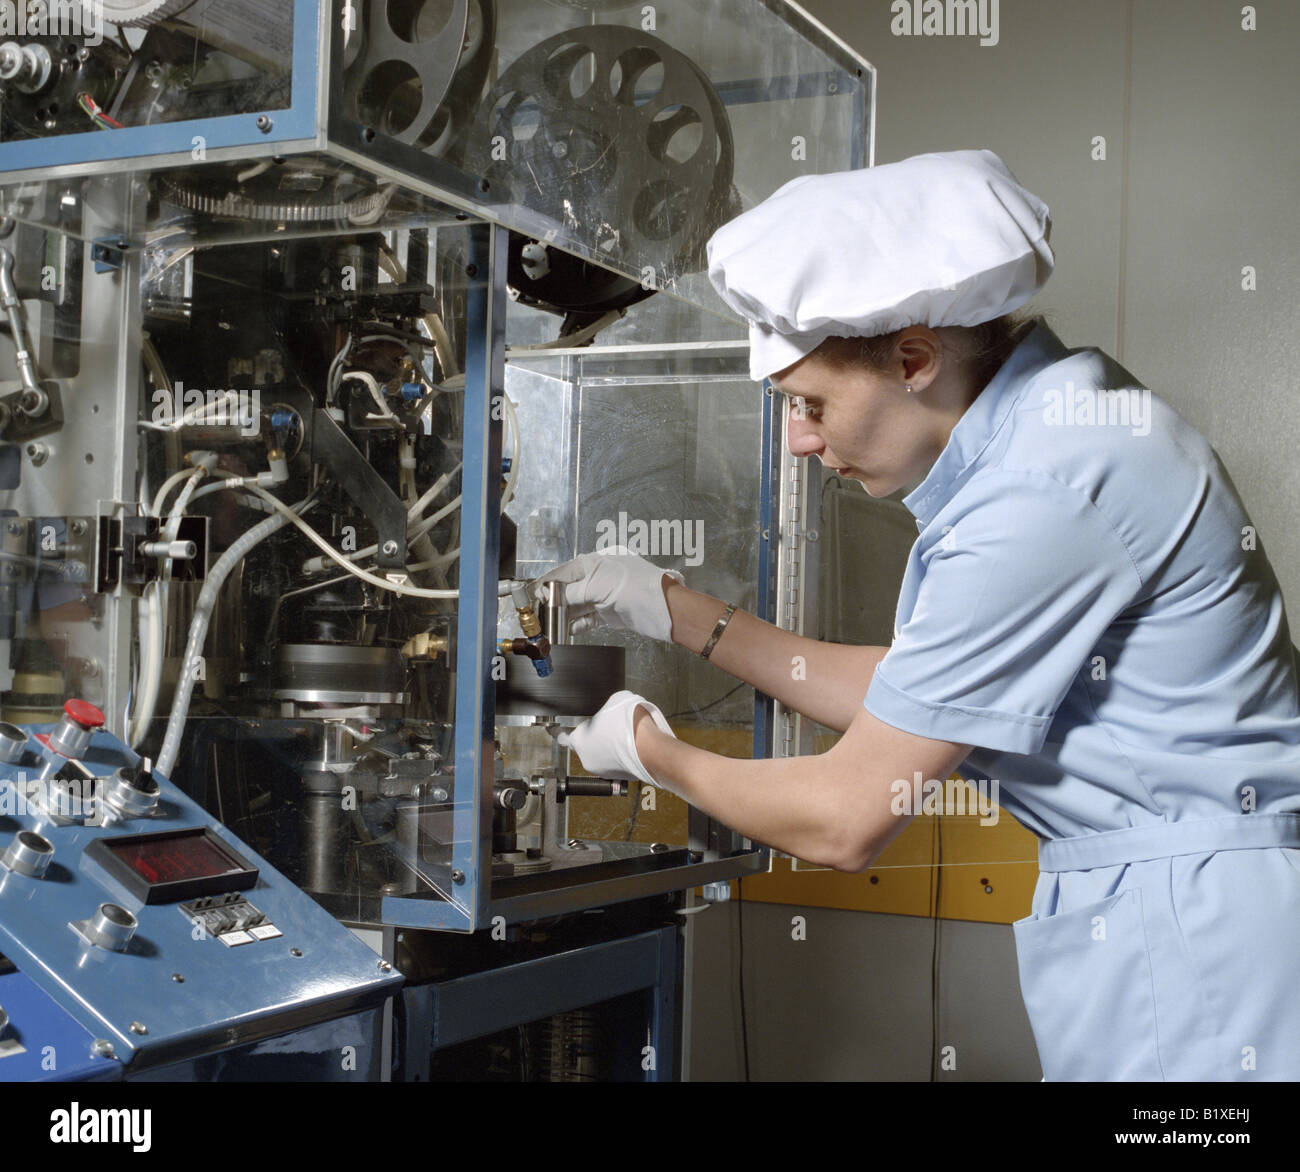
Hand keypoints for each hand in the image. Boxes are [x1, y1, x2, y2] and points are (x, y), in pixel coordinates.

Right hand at [531, 548, 683, 641]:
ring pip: (577, 606)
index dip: (546, 583)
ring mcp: (603, 596)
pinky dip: (577, 625)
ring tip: (549, 624)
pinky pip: (588, 619)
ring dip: (564, 615)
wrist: (663, 608)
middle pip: (568, 590)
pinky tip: (567, 630)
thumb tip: (552, 596)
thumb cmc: (635, 588)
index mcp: (594, 564)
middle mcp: (597, 578)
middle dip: (553, 601)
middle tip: (538, 613)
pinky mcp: (609, 614)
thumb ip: (573, 591)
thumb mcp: (598, 585)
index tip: (532, 594)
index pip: (563, 572)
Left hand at [557, 690, 679, 793]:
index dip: (565, 731)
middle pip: (587, 745)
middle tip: (610, 726)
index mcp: (579, 740)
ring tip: (625, 735)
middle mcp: (587, 759)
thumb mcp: (616, 700)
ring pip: (602, 755)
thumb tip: (611, 709)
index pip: (565, 737)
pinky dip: (621, 756)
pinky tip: (632, 746)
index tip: (561, 731)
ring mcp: (603, 771)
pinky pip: (616, 763)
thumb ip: (606, 707)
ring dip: (609, 747)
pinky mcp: (619, 778)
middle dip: (596, 736)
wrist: (650, 747)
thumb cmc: (630, 725)